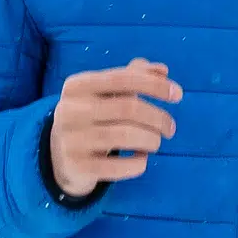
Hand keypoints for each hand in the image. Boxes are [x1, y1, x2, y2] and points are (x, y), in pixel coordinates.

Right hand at [47, 61, 183, 199]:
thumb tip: (163, 71)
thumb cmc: (92, 116)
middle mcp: (70, 110)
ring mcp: (72, 139)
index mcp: (78, 85)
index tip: (178, 95)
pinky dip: (140, 163)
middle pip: (129, 108)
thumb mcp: (106, 93)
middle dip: (158, 118)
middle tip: (170, 128)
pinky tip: (141, 158)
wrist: (59, 155)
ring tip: (155, 142)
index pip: (122, 78)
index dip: (154, 85)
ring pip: (127, 136)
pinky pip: (121, 166)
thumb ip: (134, 76)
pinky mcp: (78, 166)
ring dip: (152, 140)